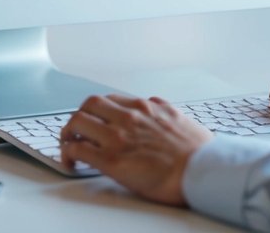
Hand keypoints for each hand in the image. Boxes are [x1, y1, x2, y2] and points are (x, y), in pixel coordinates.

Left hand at [59, 94, 212, 205]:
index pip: (111, 99)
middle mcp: (129, 116)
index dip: (98, 110)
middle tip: (76, 129)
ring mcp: (118, 136)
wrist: (202, 171)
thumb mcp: (181, 120)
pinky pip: (78, 150)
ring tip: (68, 144)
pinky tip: (70, 162)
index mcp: (147, 107)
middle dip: (80, 115)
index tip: (95, 118)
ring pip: (77, 122)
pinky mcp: (111, 160)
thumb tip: (158, 111)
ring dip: (68, 132)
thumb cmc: (198, 153)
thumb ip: (163, 112)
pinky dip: (67, 154)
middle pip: (90, 104)